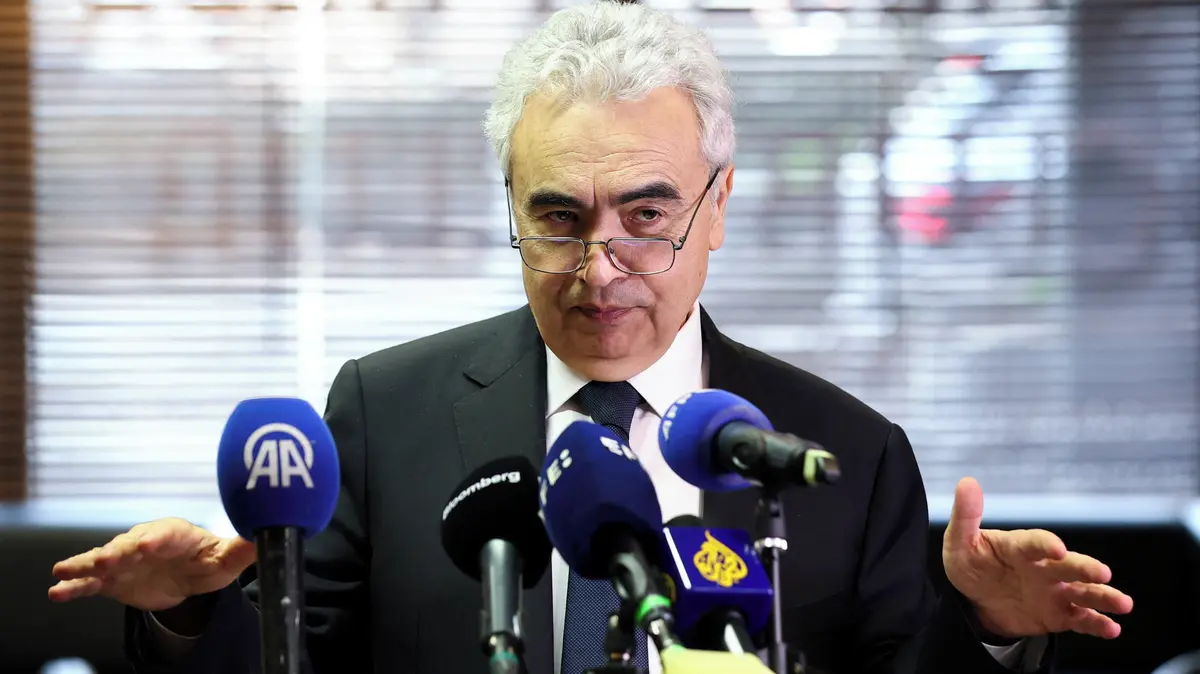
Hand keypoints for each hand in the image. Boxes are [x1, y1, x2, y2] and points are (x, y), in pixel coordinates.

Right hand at [48, 517, 255, 611]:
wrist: (186, 573)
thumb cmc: (207, 560)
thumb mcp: (227, 558)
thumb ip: (244, 549)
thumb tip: (269, 535)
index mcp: (175, 534)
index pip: (167, 534)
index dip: (159, 539)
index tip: (151, 544)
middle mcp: (145, 542)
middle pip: (129, 544)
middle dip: (120, 551)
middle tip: (109, 558)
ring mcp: (124, 561)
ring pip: (102, 560)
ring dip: (85, 565)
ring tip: (64, 571)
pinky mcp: (111, 580)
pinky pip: (89, 583)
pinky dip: (74, 586)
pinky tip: (56, 592)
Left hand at [943, 477, 1133, 639]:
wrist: (975, 600)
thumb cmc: (971, 564)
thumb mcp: (960, 543)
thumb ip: (966, 516)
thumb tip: (967, 483)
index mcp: (1020, 547)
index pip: (1035, 542)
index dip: (1046, 544)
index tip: (1057, 548)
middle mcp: (1044, 567)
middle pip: (1068, 566)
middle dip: (1085, 568)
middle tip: (1102, 573)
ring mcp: (1054, 590)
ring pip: (1083, 592)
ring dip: (1103, 596)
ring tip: (1123, 604)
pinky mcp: (1058, 614)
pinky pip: (1081, 619)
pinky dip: (1097, 623)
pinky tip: (1112, 628)